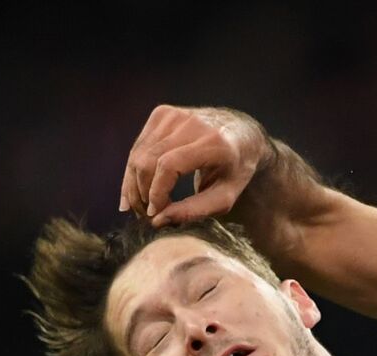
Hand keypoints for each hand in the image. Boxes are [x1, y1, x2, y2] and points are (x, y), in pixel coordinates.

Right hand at [120, 105, 268, 226]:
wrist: (242, 133)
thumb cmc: (235, 170)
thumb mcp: (226, 196)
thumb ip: (195, 210)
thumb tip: (157, 220)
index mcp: (214, 143)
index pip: (169, 166)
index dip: (156, 192)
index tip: (154, 214)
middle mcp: (192, 123)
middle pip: (148, 160)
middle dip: (141, 192)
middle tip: (145, 215)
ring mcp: (174, 114)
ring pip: (138, 154)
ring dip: (134, 184)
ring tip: (142, 206)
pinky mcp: (162, 113)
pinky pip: (139, 146)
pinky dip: (135, 170)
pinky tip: (141, 189)